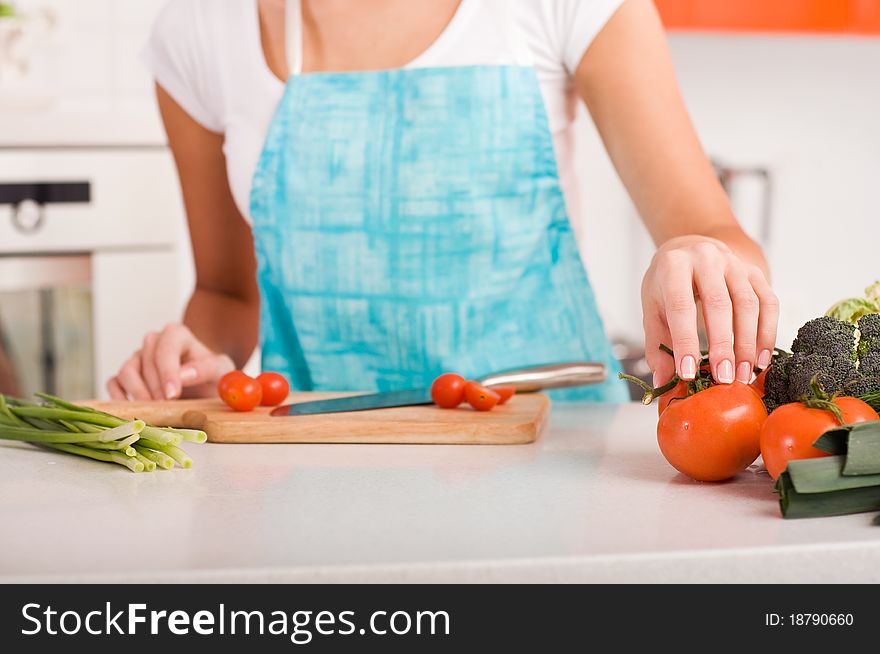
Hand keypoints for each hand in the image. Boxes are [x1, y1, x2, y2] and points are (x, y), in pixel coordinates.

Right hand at [107, 323, 234, 399]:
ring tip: (155, 409)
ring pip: (126, 371)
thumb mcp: (220, 371)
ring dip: (139, 393)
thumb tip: (182, 375)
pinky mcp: (127, 374)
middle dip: (156, 387)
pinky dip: (120, 397)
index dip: (167, 372)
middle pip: (145, 361)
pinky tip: (135, 410)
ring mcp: (137, 357)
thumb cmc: (212, 376)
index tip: (173, 394)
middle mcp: (153, 342)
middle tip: (168, 407)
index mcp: (176, 334)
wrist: (204, 386)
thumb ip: (205, 369)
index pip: (165, 348)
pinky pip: (113, 382)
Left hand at [641, 236, 778, 387]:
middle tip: (723, 379)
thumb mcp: (653, 308)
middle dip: (722, 346)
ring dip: (748, 344)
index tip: (688, 373)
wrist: (691, 249)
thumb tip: (662, 381)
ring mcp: (734, 263)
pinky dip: (767, 333)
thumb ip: (656, 344)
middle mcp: (706, 258)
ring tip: (743, 374)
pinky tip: (760, 359)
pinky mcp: (755, 272)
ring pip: (748, 304)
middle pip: (719, 304)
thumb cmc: (668, 284)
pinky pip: (768, 303)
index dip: (685, 341)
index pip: (680, 305)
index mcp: (674, 265)